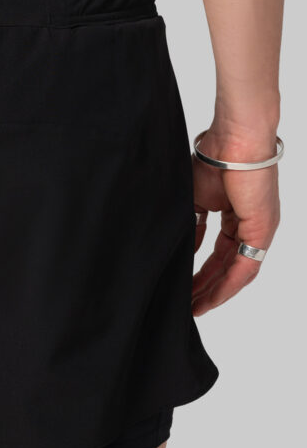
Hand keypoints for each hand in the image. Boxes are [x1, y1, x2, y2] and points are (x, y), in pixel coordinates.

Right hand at [191, 125, 279, 315]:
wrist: (235, 139)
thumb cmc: (215, 157)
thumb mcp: (196, 198)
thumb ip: (193, 224)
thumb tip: (188, 246)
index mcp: (236, 215)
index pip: (219, 252)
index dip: (202, 272)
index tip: (185, 288)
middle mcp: (251, 226)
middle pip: (228, 266)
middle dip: (207, 288)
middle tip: (188, 306)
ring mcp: (260, 229)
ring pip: (238, 271)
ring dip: (217, 291)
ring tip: (197, 308)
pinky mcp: (263, 230)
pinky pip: (246, 265)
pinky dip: (228, 284)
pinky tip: (212, 297)